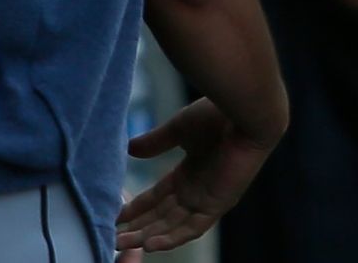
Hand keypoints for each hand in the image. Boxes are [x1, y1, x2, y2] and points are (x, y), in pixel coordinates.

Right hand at [114, 97, 282, 254]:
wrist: (245, 112)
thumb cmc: (216, 115)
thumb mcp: (178, 130)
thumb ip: (156, 142)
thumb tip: (129, 149)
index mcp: (189, 173)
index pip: (157, 197)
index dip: (137, 207)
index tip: (115, 215)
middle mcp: (196, 190)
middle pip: (162, 216)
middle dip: (137, 227)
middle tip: (112, 237)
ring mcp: (207, 199)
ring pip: (173, 226)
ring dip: (148, 236)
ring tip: (121, 243)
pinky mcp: (218, 204)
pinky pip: (193, 228)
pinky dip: (172, 238)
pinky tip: (150, 244)